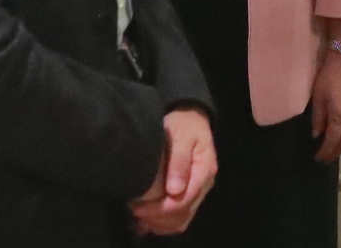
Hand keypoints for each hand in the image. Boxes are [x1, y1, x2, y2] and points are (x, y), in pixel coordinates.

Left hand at [130, 107, 215, 235]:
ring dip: (160, 223)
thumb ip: (179, 160)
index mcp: (205, 170)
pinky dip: (163, 223)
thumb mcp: (181, 134)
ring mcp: (198, 190)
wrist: (189, 116)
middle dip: (157, 218)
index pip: (184, 201)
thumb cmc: (183, 123)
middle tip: (134, 211)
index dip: (160, 209)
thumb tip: (175, 191)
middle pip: (183, 214)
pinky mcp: (190, 193)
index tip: (138, 207)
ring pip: (181, 220)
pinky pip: (179, 217)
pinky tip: (146, 220)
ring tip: (139, 216)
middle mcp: (204, 185)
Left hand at [311, 50, 340, 162]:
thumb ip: (318, 118)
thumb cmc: (329, 77)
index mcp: (339, 115)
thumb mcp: (318, 97)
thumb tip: (316, 135)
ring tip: (335, 150)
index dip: (325, 151)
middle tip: (326, 159)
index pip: (332, 140)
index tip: (318, 158)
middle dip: (335, 152)